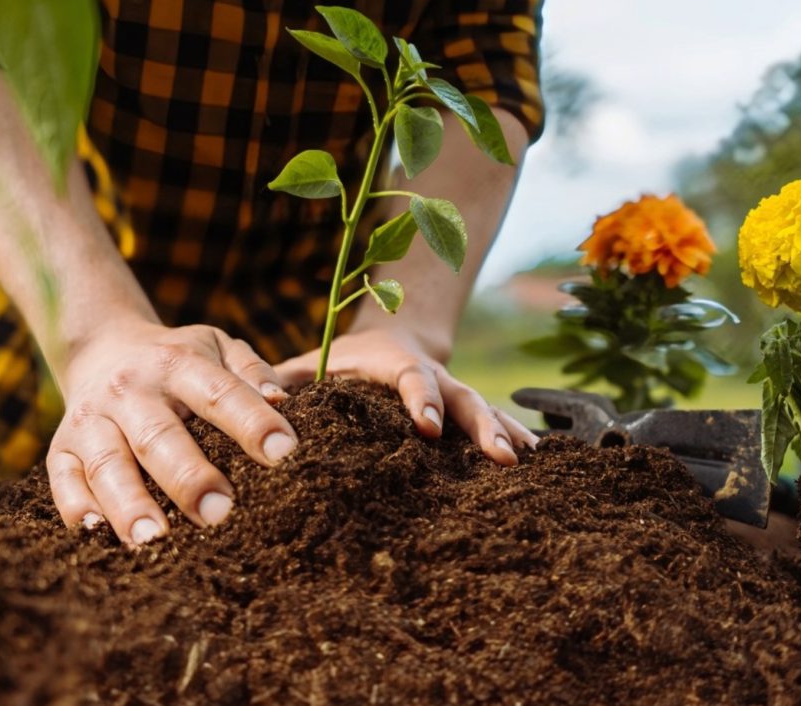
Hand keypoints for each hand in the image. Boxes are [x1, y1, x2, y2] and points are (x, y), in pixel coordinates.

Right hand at [46, 321, 297, 545]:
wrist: (104, 351)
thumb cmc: (179, 362)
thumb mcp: (217, 347)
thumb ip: (251, 370)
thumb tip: (282, 401)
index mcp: (177, 363)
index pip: (219, 392)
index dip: (252, 422)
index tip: (285, 453)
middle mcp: (130, 391)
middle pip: (158, 436)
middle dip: (188, 477)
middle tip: (220, 513)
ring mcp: (91, 420)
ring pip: (108, 464)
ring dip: (130, 504)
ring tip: (155, 540)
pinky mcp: (60, 449)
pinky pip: (63, 482)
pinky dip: (78, 509)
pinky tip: (98, 536)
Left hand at [274, 327, 538, 464]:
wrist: (389, 338)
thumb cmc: (339, 361)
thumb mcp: (314, 364)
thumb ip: (285, 381)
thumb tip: (262, 403)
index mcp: (393, 363)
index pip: (410, 377)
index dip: (420, 399)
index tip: (426, 428)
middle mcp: (432, 376)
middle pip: (461, 396)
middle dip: (481, 425)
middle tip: (500, 455)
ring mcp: (453, 394)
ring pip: (484, 409)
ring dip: (505, 432)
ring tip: (526, 460)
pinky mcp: (465, 412)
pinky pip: (493, 422)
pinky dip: (515, 435)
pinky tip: (538, 462)